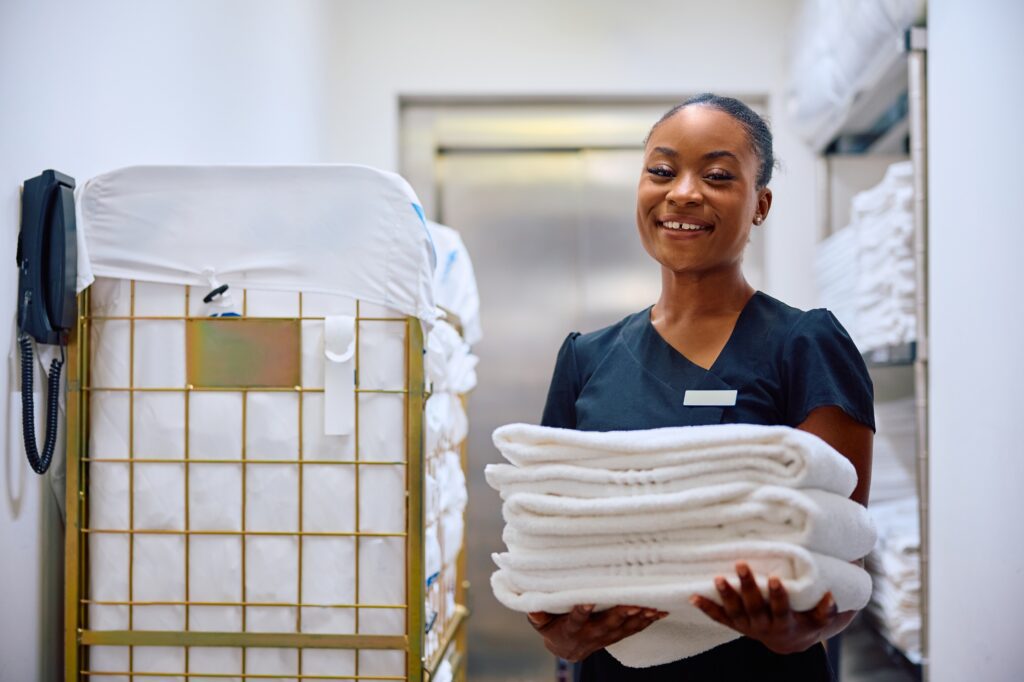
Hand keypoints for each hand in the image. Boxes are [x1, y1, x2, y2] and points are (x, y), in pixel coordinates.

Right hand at [527, 604, 667, 661]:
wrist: (567, 648)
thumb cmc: (552, 626)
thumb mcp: (540, 622)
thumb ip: (538, 615)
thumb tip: (533, 607)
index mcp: (571, 629)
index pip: (576, 621)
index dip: (581, 612)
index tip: (587, 601)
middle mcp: (591, 635)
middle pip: (607, 625)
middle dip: (620, 615)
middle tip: (632, 604)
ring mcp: (606, 637)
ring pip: (624, 629)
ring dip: (638, 618)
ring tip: (652, 607)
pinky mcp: (617, 636)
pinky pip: (635, 630)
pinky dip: (648, 621)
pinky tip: (661, 611)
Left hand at [690, 562, 844, 654]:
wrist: (788, 641)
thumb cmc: (805, 622)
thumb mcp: (818, 620)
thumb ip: (826, 610)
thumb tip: (831, 594)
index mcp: (784, 623)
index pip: (780, 608)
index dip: (777, 595)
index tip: (774, 578)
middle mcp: (763, 626)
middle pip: (754, 606)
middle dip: (747, 586)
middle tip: (741, 564)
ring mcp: (746, 626)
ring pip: (734, 612)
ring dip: (726, 595)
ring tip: (718, 578)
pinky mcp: (735, 624)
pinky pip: (718, 618)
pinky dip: (705, 608)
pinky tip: (692, 596)